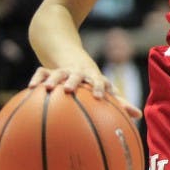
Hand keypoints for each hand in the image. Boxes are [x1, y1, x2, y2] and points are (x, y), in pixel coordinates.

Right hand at [27, 66, 142, 119]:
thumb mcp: (104, 88)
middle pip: (78, 75)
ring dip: (55, 79)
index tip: (99, 97)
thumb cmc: (91, 79)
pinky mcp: (49, 69)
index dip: (100, 87)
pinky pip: (41, 72)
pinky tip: (30, 88)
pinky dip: (37, 78)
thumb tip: (139, 115)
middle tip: (70, 89)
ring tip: (49, 88)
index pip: (100, 81)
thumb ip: (120, 102)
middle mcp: (79, 73)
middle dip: (75, 81)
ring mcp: (64, 70)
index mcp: (94, 78)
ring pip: (59, 72)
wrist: (68, 54)